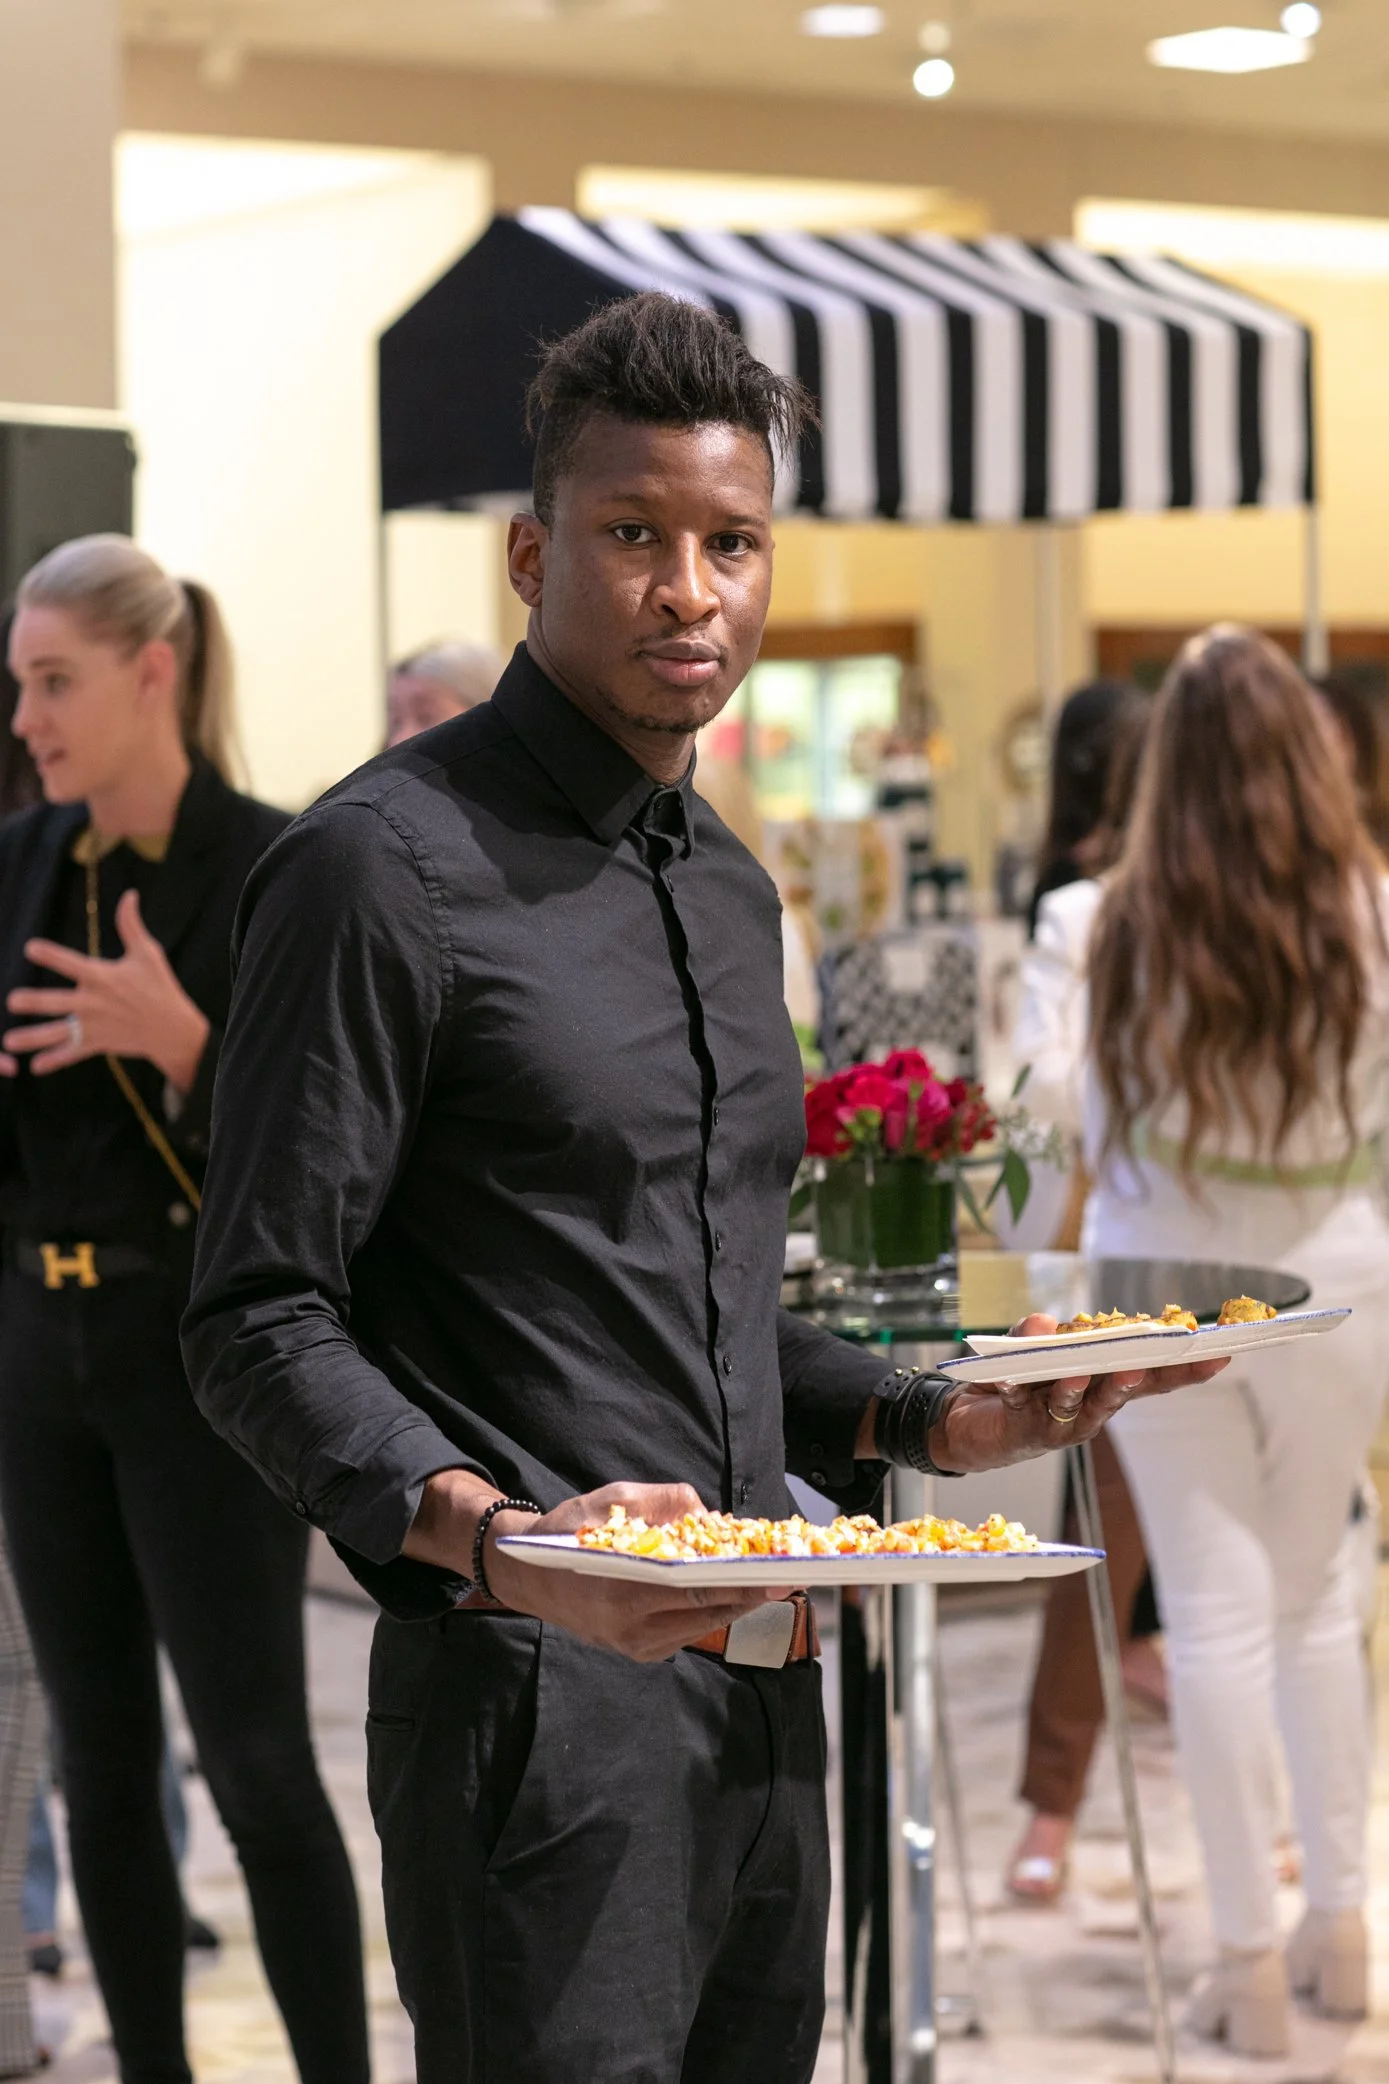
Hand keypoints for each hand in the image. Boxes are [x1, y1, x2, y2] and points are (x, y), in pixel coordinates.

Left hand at [2, 891, 209, 1092]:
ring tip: (8, 1041)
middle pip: (57, 1002)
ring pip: (58, 1032)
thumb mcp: (148, 953)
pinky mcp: (98, 1043)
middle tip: (12, 1001)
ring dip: (32, 1037)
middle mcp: (94, 1002)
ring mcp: (95, 1026)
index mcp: (103, 977)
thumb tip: (130, 894)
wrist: (174, 1029)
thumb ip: (131, 925)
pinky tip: (35, 1067)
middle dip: (33, 1002)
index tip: (30, 948)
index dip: (51, 955)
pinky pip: (73, 1053)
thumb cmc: (160, 987)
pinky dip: (54, 1061)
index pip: (72, 963)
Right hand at [405, 1472, 784, 1665]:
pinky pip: (687, 1632)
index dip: (741, 1582)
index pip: (696, 1589)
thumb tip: (705, 1512)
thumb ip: (660, 1502)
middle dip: (750, 1594)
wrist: (527, 1577)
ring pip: (702, 1626)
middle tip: (787, 1577)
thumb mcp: (610, 1499)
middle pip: (707, 1612)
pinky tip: (727, 1591)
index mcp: (624, 1589)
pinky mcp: (639, 1653)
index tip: (776, 1573)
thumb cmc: (568, 1532)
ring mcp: (635, 1646)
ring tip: (766, 1580)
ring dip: (734, 1603)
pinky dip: (710, 1611)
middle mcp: (631, 1627)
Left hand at [930, 1312, 1229, 1471]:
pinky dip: (1031, 1390)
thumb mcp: (1026, 1347)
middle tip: (1160, 1362)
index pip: (1150, 1372)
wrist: (968, 1423)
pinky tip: (1032, 1379)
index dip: (1183, 1366)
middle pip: (1127, 1391)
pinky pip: (1031, 1408)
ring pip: (1084, 1405)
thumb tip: (1047, 1324)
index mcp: (1104, 1381)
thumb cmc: (1014, 1382)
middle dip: (1146, 1377)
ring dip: (1090, 1388)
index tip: (1218, 1353)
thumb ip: (1036, 1332)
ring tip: (1095, 1372)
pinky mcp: (1029, 1432)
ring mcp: (1063, 1422)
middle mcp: (1092, 1406)